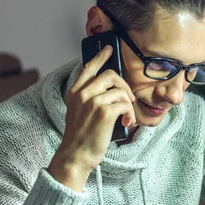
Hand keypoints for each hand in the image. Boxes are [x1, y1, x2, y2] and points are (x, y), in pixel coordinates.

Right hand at [48, 45, 135, 190]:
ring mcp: (93, 101)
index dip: (100, 56)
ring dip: (128, 105)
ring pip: (120, 90)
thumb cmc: (80, 138)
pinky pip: (125, 104)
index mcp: (75, 93)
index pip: (88, 68)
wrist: (75, 155)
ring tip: (126, 118)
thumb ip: (89, 99)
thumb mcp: (79, 113)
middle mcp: (83, 93)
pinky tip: (126, 123)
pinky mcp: (104, 112)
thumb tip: (110, 92)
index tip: (108, 49)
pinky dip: (130, 115)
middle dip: (124, 86)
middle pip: (111, 75)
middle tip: (128, 100)